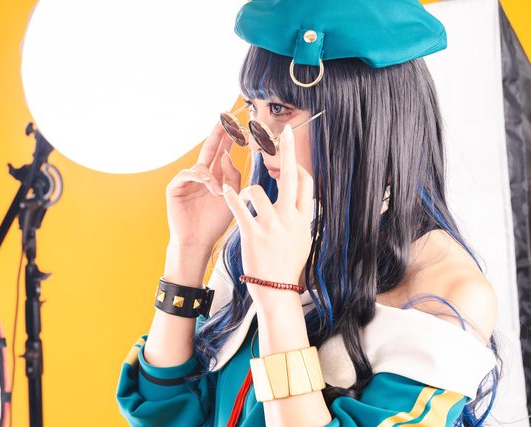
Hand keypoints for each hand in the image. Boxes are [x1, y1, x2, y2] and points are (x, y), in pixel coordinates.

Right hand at [165, 121, 241, 249]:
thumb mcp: (232, 197)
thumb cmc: (215, 223)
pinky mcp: (175, 188)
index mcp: (216, 177)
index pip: (223, 153)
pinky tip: (208, 185)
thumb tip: (227, 155)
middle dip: (218, 135)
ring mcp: (188, 181)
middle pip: (209, 149)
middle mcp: (202, 176)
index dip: (229, 139)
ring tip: (219, 192)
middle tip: (225, 118)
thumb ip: (232, 176)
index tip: (237, 123)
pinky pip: (187, 174)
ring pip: (201, 165)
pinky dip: (199, 178)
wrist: (198, 242)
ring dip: (212, 176)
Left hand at [221, 124, 313, 306]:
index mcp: (303, 219)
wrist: (276, 289)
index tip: (289, 159)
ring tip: (241, 197)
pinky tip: (224, 191)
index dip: (297, 167)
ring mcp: (271, 226)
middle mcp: (289, 219)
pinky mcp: (252, 234)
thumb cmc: (288, 265)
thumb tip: (302, 202)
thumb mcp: (303, 239)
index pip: (306, 183)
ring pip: (258, 192)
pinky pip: (239, 208)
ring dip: (247, 191)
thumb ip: (301, 218)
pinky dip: (230, 197)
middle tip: (285, 129)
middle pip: (291, 177)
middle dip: (288, 150)